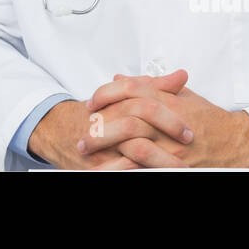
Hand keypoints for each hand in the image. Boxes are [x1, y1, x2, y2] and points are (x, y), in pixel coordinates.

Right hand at [28, 69, 191, 169]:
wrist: (59, 130)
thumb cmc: (98, 113)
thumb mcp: (124, 96)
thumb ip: (153, 86)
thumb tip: (181, 76)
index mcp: (115, 103)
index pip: (143, 102)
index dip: (169, 115)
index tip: (188, 127)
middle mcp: (106, 121)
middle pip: (139, 123)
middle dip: (166, 133)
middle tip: (187, 143)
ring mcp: (100, 144)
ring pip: (133, 149)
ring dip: (160, 159)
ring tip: (181, 166)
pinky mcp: (95, 164)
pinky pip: (120, 169)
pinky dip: (139, 170)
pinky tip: (154, 171)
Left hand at [82, 73, 248, 168]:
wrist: (236, 143)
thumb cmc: (208, 118)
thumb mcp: (181, 95)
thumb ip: (150, 85)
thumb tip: (119, 78)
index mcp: (169, 100)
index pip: (131, 90)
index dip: (106, 93)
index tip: (91, 102)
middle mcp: (169, 122)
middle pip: (126, 116)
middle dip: (100, 122)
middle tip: (83, 129)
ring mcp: (172, 146)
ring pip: (132, 142)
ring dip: (107, 146)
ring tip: (88, 150)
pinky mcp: (174, 166)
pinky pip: (144, 166)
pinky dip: (123, 166)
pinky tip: (108, 167)